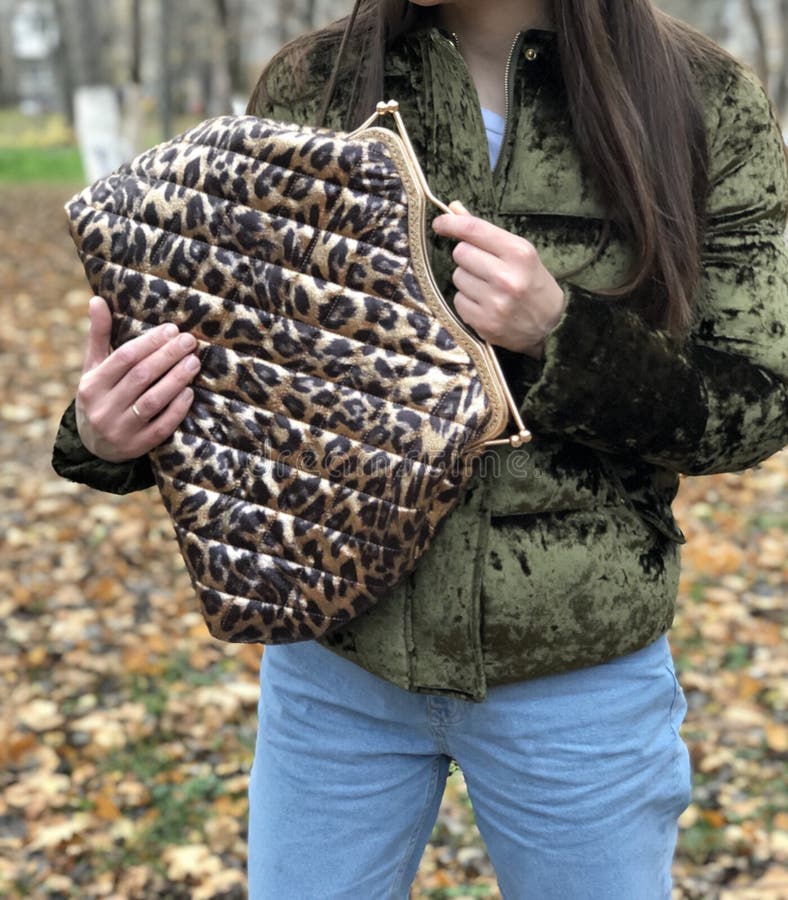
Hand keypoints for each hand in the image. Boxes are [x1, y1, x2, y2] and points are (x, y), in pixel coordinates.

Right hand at [75, 296, 200, 461]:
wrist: (93, 446)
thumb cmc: (99, 396)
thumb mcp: (94, 368)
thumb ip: (99, 336)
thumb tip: (97, 299)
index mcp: (92, 385)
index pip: (124, 358)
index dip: (150, 342)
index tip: (172, 329)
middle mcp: (103, 407)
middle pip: (141, 376)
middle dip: (168, 356)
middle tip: (190, 341)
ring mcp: (120, 429)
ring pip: (152, 401)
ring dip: (176, 380)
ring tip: (194, 362)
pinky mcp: (137, 446)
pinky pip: (161, 426)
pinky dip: (177, 409)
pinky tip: (190, 392)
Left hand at [432, 201, 565, 356]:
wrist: (551, 326)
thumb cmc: (533, 283)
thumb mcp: (519, 253)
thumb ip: (486, 233)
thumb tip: (455, 209)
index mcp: (519, 253)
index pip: (474, 230)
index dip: (451, 223)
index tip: (440, 223)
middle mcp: (506, 277)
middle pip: (461, 253)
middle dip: (467, 257)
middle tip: (484, 266)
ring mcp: (495, 302)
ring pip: (457, 277)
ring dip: (467, 280)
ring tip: (487, 288)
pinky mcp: (485, 323)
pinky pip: (458, 301)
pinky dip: (467, 301)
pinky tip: (485, 304)